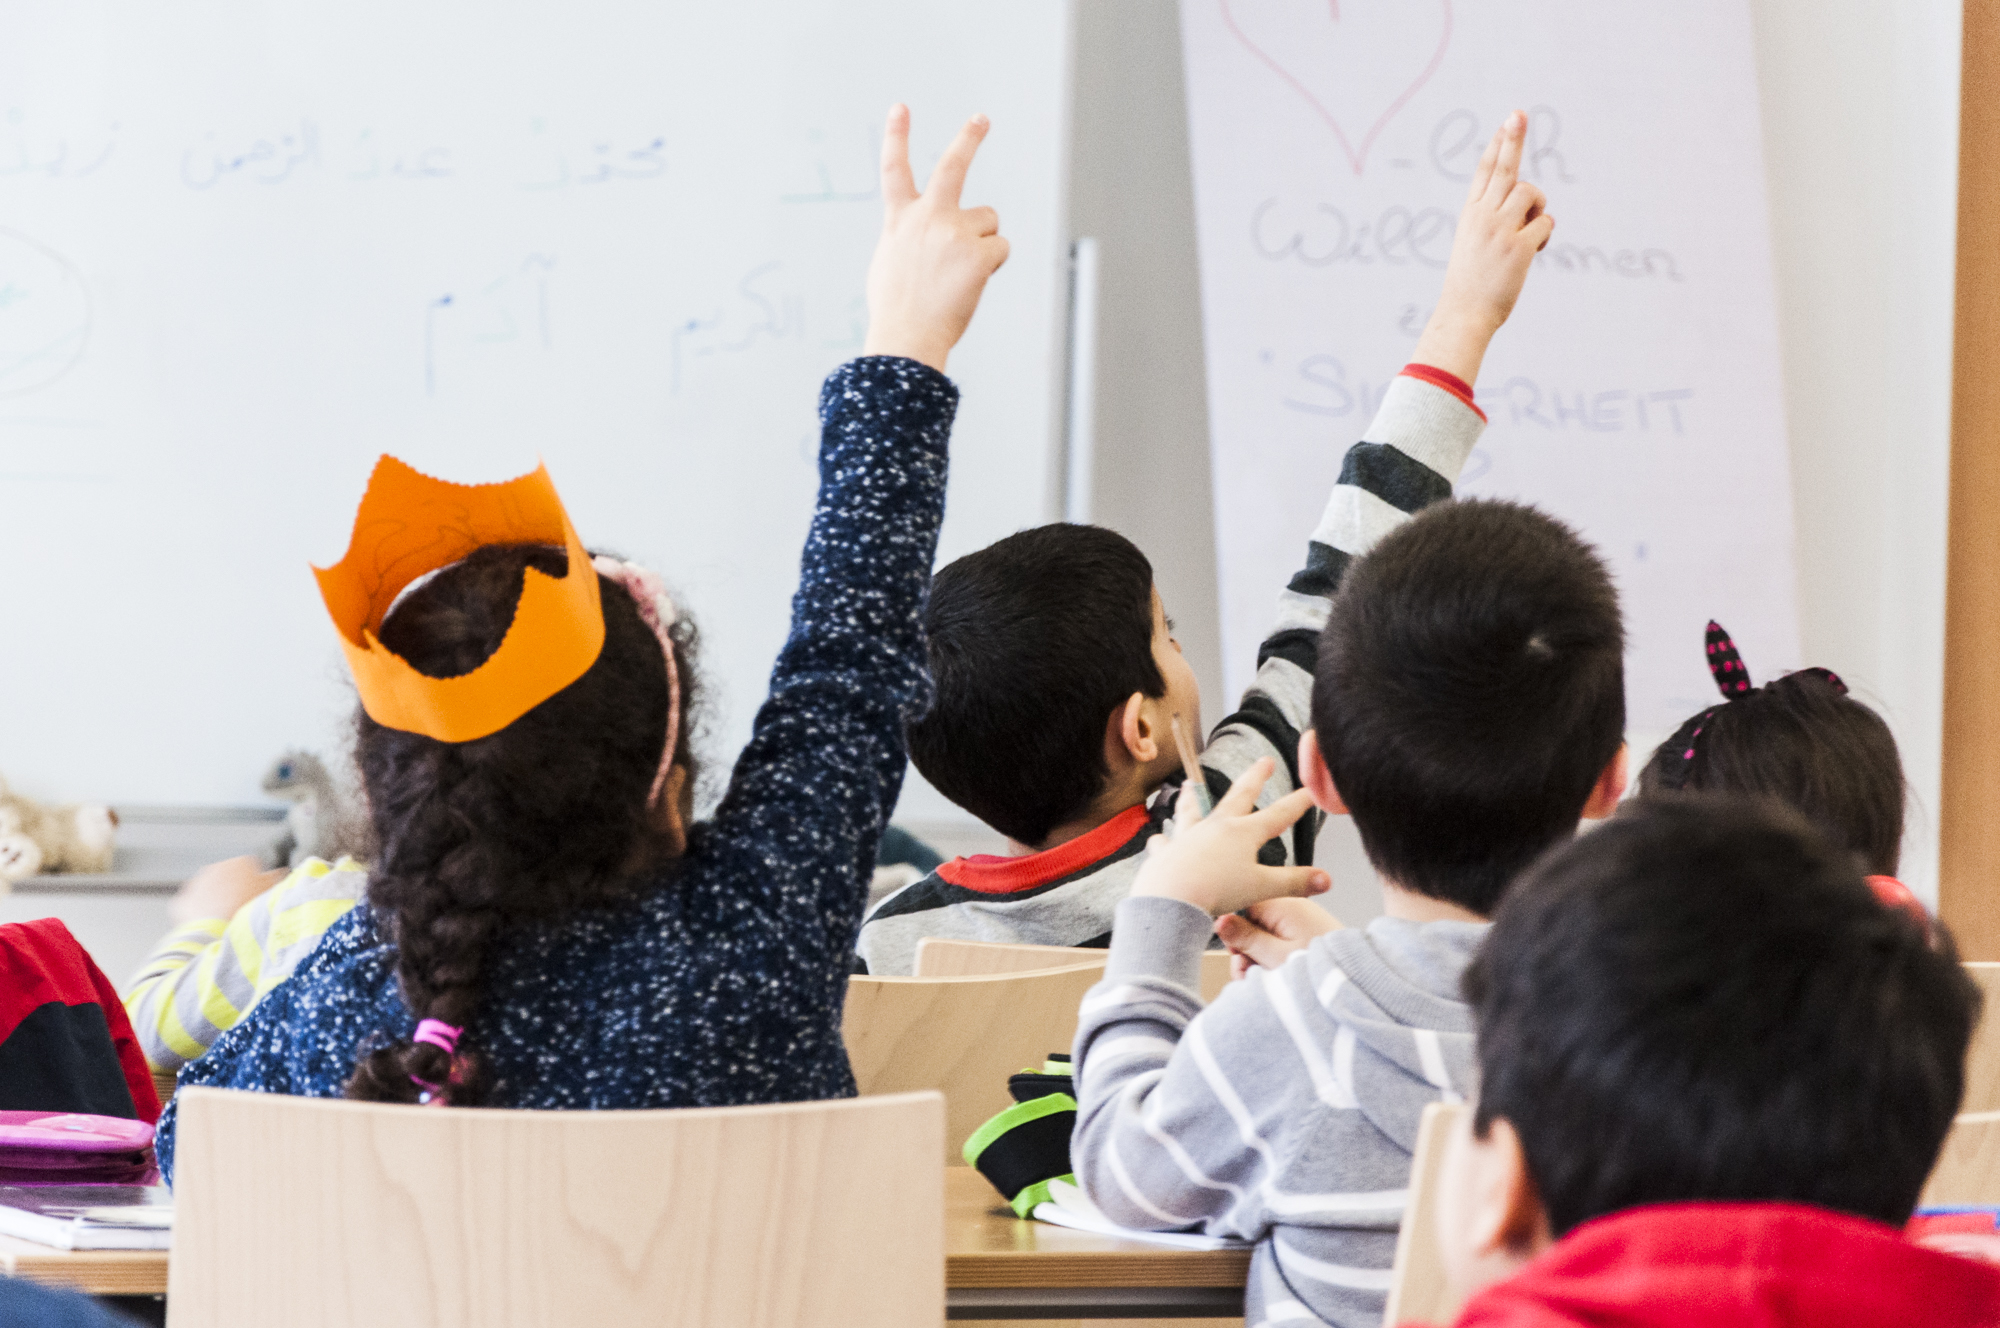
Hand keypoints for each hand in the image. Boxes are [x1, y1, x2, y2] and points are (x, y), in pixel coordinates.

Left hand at [169, 855, 284, 926]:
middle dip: (234, 890)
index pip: (251, 869)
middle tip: (242, 909)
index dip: (256, 884)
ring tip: (226, 919)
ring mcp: (196, 884)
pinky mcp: (182, 901)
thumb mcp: (271, 894)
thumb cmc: (247, 912)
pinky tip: (209, 924)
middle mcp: (216, 868)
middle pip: (228, 878)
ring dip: (216, 901)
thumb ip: (276, 880)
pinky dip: (199, 912)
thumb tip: (280, 874)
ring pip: (210, 891)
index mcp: (240, 863)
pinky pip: (193, 905)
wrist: (217, 933)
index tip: (258, 897)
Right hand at [861, 105, 1009, 372]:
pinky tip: (971, 284)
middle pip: (952, 166)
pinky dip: (991, 266)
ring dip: (983, 243)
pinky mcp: (978, 252)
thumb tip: (925, 244)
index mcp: (900, 221)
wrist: (906, 338)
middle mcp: (927, 217)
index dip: (897, 136)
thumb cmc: (896, 311)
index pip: (895, 170)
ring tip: (959, 274)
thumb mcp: (889, 266)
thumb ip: (908, 241)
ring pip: (988, 221)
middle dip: (968, 138)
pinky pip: (1000, 248)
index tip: (900, 109)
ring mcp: (953, 232)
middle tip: (981, 118)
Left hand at [1129, 758, 1327, 917]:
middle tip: (1264, 762)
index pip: (1278, 815)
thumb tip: (1326, 880)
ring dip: (1194, 796)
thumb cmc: (1215, 891)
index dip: (1297, 803)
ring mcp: (1189, 837)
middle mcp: (1215, 828)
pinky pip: (1166, 842)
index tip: (1310, 790)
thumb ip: (1294, 882)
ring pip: (1193, 810)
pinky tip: (1160, 838)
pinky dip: (1165, 840)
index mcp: (1242, 834)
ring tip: (1191, 784)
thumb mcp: (1262, 887)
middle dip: (1254, 778)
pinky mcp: (1167, 853)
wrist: (1170, 898)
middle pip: (1238, 796)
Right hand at [1217, 896, 1340, 976]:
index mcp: (1283, 904)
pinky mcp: (1308, 933)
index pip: (1242, 904)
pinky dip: (1276, 960)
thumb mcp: (1276, 957)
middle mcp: (1292, 907)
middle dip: (1246, 952)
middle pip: (1252, 924)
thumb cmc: (1322, 969)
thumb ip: (1245, 938)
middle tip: (1251, 976)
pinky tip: (1278, 979)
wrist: (1362, 980)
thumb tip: (1218, 919)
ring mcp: (1301, 920)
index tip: (1237, 954)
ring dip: (1260, 961)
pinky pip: (1282, 942)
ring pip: (1265, 937)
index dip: (1234, 931)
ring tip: (1267, 983)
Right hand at [1411, 109, 1553, 384]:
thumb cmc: (1471, 284)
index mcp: (1471, 214)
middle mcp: (1483, 216)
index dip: (1499, 145)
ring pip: (1532, 194)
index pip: (1486, 171)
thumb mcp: (1474, 245)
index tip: (1510, 120)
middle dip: (1513, 139)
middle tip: (1519, 113)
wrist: (1464, 315)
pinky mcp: (1519, 246)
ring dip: (1538, 209)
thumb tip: (1529, 204)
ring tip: (1528, 233)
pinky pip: (1546, 223)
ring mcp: (1500, 229)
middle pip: (1506, 169)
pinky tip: (1534, 250)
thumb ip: (1494, 220)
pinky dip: (1545, 235)